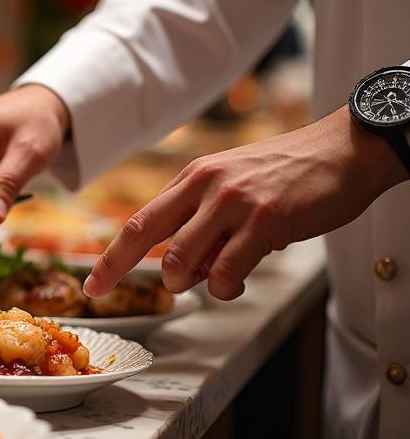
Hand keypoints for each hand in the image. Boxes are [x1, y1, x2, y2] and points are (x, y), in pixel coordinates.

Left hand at [83, 106, 409, 300]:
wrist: (344, 149)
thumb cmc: (288, 173)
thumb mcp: (232, 183)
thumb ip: (201, 220)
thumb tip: (184, 268)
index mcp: (191, 177)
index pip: (138, 222)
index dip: (111, 259)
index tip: (93, 286)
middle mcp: (204, 185)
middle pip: (143, 236)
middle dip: (126, 272)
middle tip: (163, 288)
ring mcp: (233, 202)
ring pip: (182, 260)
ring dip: (190, 282)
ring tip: (215, 276)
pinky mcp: (265, 220)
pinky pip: (228, 272)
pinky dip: (228, 287)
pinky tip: (240, 278)